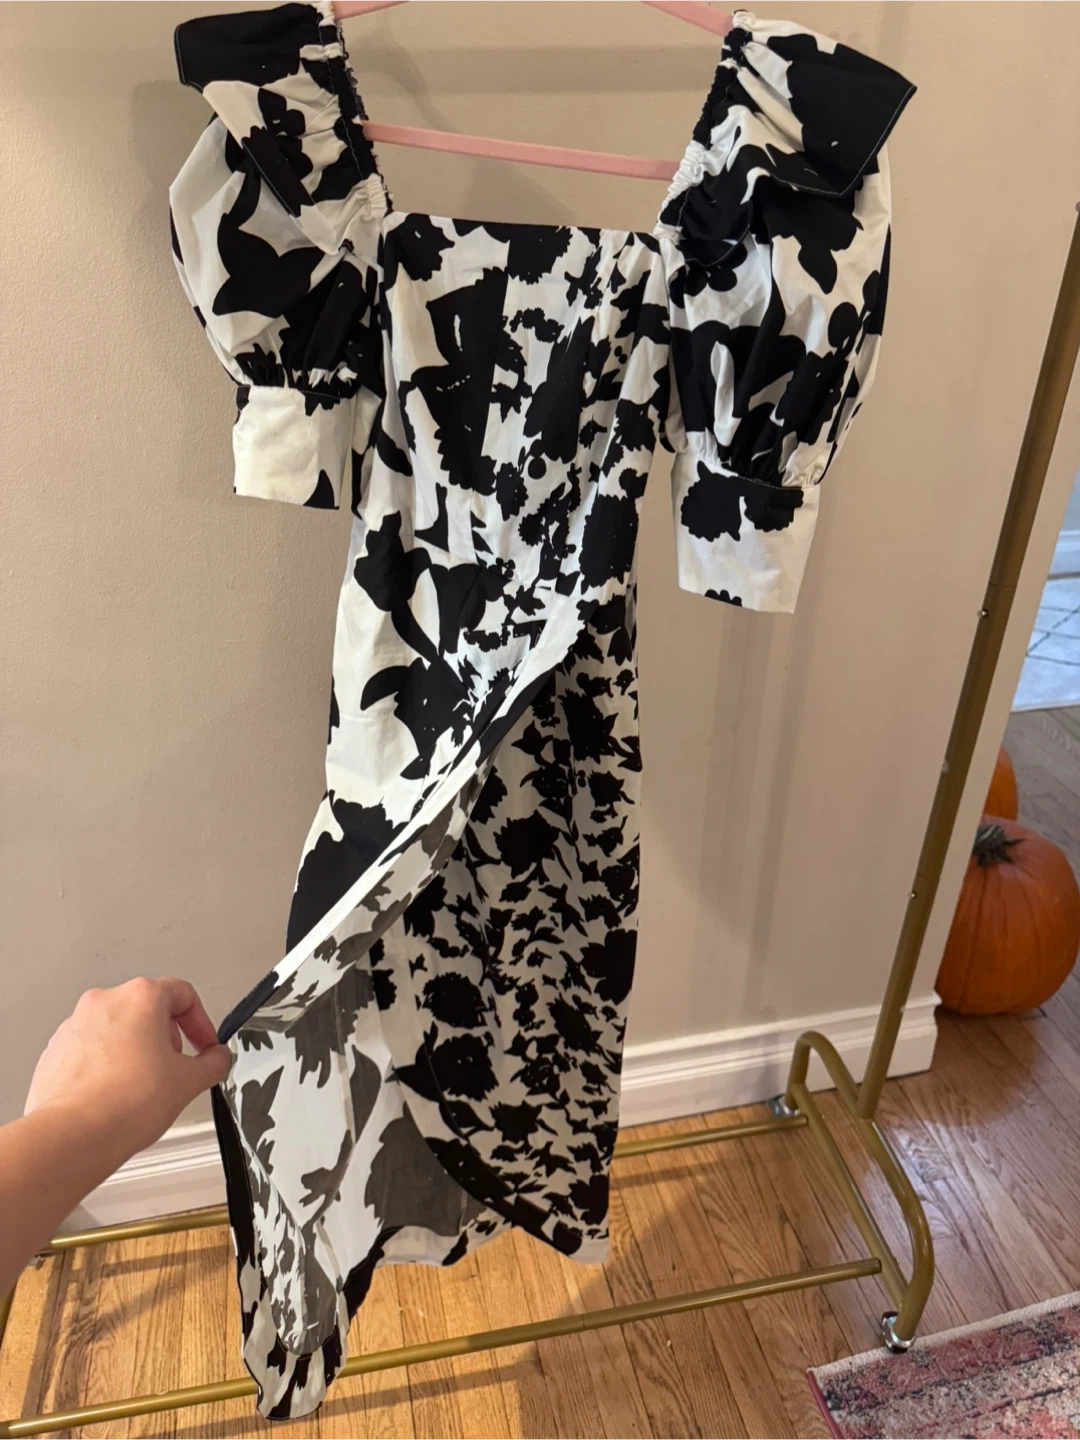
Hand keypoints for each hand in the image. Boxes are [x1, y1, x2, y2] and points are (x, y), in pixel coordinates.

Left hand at [24, 978, 230, 1172]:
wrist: (73, 1136)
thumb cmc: (122, 1103)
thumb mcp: (189, 1082)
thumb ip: (213, 1063)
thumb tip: (217, 1059)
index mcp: (141, 997)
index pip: (185, 995)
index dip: (202, 1024)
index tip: (205, 1047)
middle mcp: (105, 1002)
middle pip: (149, 1009)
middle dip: (168, 1039)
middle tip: (175, 1068)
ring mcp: (76, 1025)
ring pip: (119, 1030)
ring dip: (137, 1052)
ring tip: (144, 1088)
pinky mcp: (57, 1050)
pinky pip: (92, 1050)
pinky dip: (108, 1066)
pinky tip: (117, 1095)